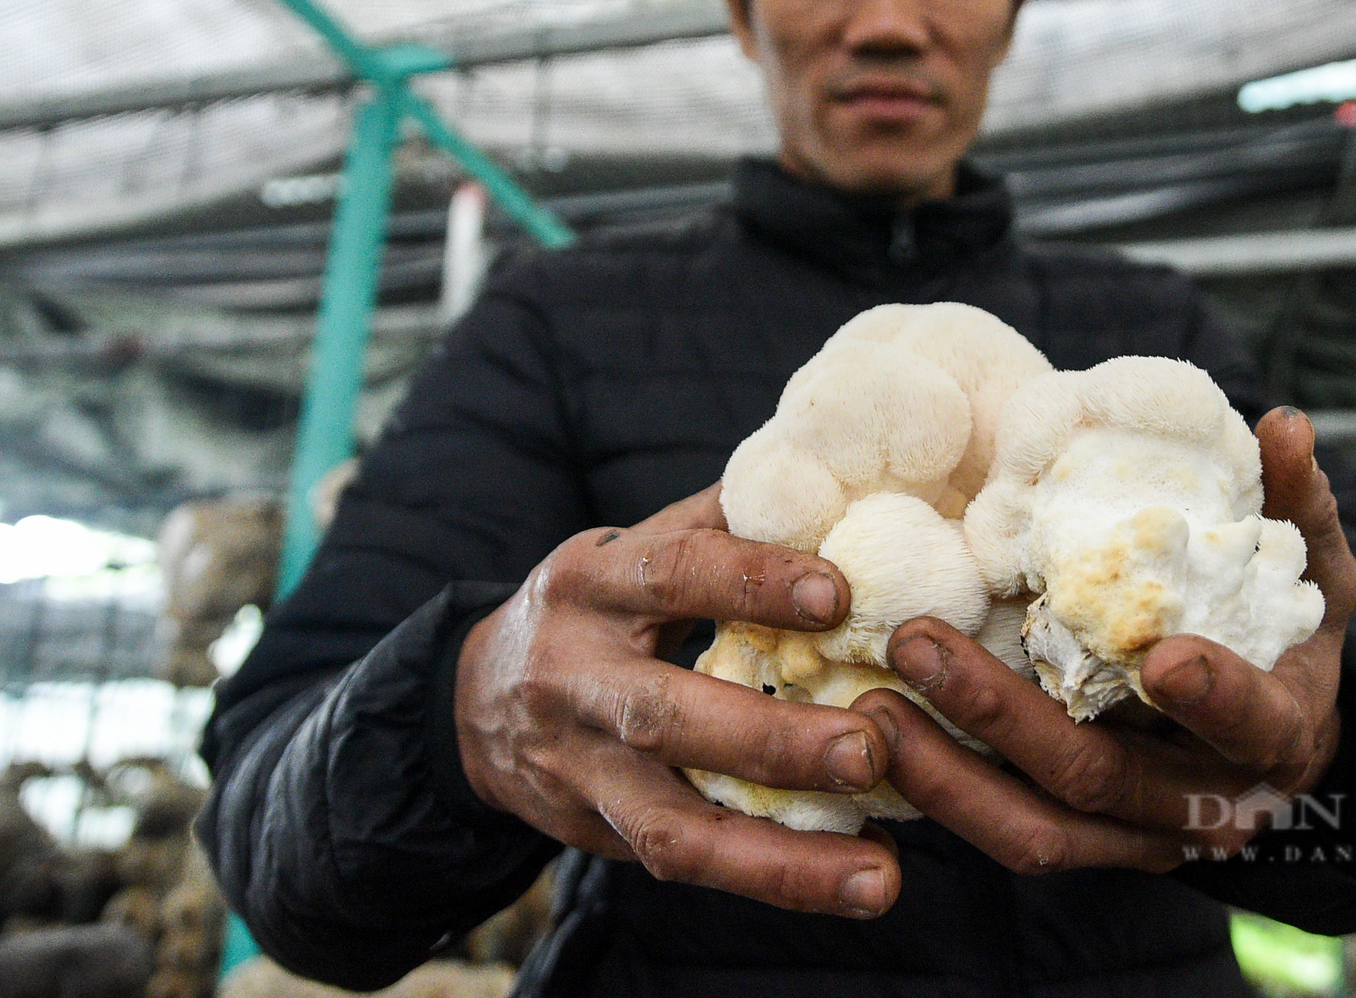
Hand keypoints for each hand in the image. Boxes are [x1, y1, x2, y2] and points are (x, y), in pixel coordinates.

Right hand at [454, 484, 901, 916]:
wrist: (478, 700)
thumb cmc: (600, 606)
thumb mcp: (634, 546)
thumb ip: (723, 519)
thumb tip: (833, 474)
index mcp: (591, 582)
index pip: (673, 571)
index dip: (753, 581)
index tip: (839, 593)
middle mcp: (574, 677)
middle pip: (667, 713)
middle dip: (772, 740)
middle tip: (872, 749)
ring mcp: (580, 767)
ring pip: (672, 825)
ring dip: (780, 856)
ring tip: (877, 873)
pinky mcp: (597, 831)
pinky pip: (685, 863)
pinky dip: (770, 878)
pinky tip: (852, 882)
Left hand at [851, 406, 1355, 871]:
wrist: (1275, 739)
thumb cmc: (1289, 634)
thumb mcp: (1312, 570)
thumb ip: (1298, 503)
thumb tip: (1282, 422)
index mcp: (1279, 734)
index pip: (1253, 725)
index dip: (1216, 696)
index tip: (1162, 654)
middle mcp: (1207, 806)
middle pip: (1100, 778)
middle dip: (1002, 716)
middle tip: (916, 643)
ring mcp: (1139, 839)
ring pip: (1036, 830)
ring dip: (946, 776)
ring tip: (870, 708)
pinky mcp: (1084, 846)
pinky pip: (1005, 835)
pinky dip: (941, 798)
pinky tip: (880, 741)